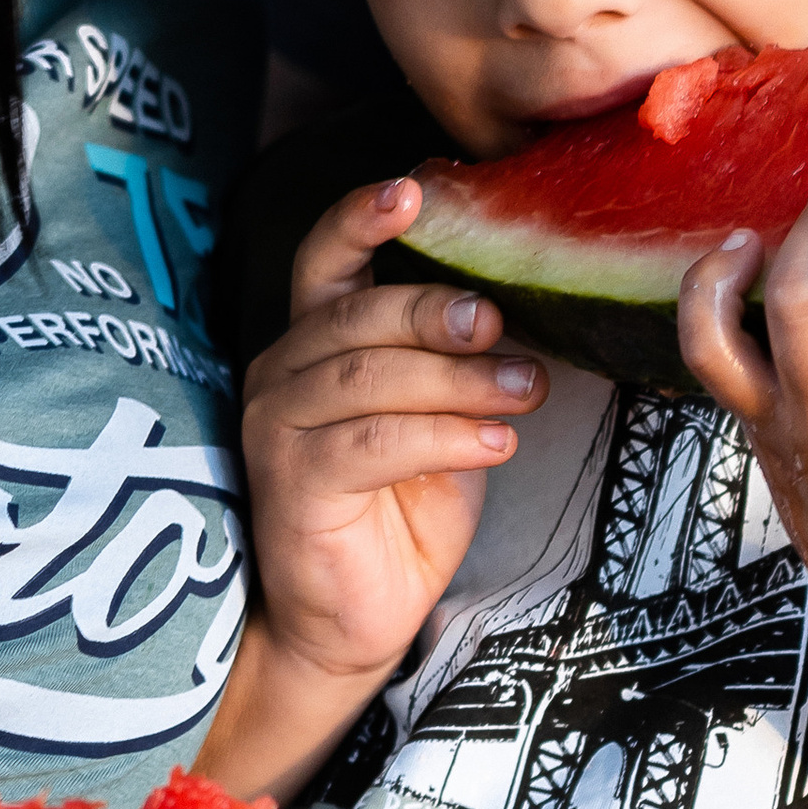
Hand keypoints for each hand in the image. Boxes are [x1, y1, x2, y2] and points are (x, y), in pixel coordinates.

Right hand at [243, 178, 546, 688]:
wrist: (352, 618)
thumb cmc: (401, 510)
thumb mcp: (443, 418)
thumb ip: (460, 362)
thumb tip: (527, 306)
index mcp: (318, 341)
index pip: (328, 260)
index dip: (364, 218)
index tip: (413, 189)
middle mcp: (285, 371)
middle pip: (361, 315)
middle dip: (438, 309)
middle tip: (501, 322)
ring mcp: (280, 426)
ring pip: (371, 377)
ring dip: (459, 380)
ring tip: (527, 390)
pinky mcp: (292, 482)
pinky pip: (373, 443)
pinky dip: (444, 437)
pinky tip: (495, 445)